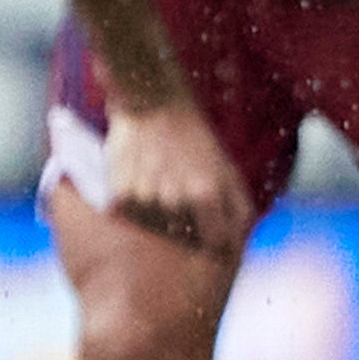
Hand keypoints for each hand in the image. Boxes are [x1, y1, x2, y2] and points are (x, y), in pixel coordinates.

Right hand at [101, 100, 254, 258]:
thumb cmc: (196, 144)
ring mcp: (146, 200)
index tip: (212, 234)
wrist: (152, 105)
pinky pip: (131, 221)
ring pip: (156, 234)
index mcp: (207, 195)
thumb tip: (236, 254)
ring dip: (159, 220)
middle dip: (187, 231)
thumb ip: (240, 213)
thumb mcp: (228, 172)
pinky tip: (141, 184)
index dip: (217, 242)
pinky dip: (136, 210)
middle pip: (184, 242)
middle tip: (181, 199)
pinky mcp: (119, 197)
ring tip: (161, 188)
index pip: (217, 245)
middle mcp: (176, 200)